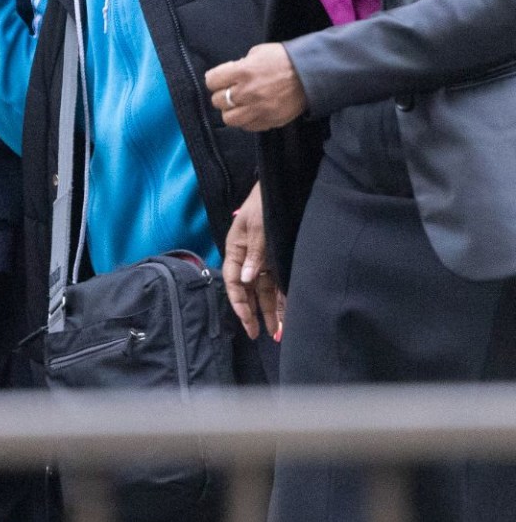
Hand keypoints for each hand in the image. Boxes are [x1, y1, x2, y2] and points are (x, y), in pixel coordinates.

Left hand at [206, 43, 307, 131]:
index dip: (215, 80)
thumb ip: (240, 65)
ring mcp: (258, 109)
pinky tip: (252, 112)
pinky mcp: (270, 120)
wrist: (312, 73)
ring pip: (229, 119)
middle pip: (218, 101)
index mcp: (242, 72)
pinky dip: (247, 121)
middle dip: (222, 95)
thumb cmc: (284, 59)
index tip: (221, 79)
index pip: (211, 81)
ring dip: (231, 111)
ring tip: (239, 105)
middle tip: (231, 91)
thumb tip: (229, 75)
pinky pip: (248, 127)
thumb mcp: (258, 53)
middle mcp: (247, 92)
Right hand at [222, 183, 284, 340]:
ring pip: (265, 290)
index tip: (247, 319)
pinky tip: (287, 312)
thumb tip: (247, 279)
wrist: (279, 186)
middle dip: (255, 313)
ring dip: (270, 310)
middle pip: (250, 290)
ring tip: (277, 332)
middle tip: (259, 335)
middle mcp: (248, 258)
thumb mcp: (257, 226)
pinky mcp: (277, 258)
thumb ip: (254, 253)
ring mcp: (263, 260)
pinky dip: (282, 298)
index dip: (239, 301)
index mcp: (237, 249)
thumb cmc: (263, 203)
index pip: (234, 281)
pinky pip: (279, 282)